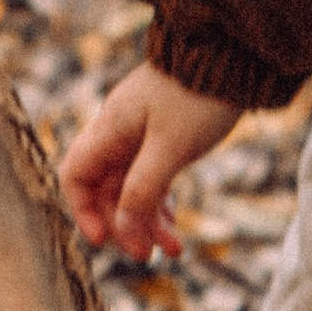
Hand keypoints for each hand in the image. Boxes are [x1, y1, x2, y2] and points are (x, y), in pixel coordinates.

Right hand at [59, 63, 241, 263]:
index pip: (76, 175)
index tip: (105, 240)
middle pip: (105, 189)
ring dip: (147, 221)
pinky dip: (162, 203)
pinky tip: (176, 228)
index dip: (83, 210)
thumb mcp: (171, 147)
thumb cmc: (198, 96)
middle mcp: (120, 131)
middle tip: (147, 255)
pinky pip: (153, 178)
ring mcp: (142, 133)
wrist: (235, 55)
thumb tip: (120, 228)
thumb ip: (142, 188)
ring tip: (173, 251)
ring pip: (132, 187)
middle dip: (124, 224)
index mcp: (110, 128)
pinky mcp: (165, 136)